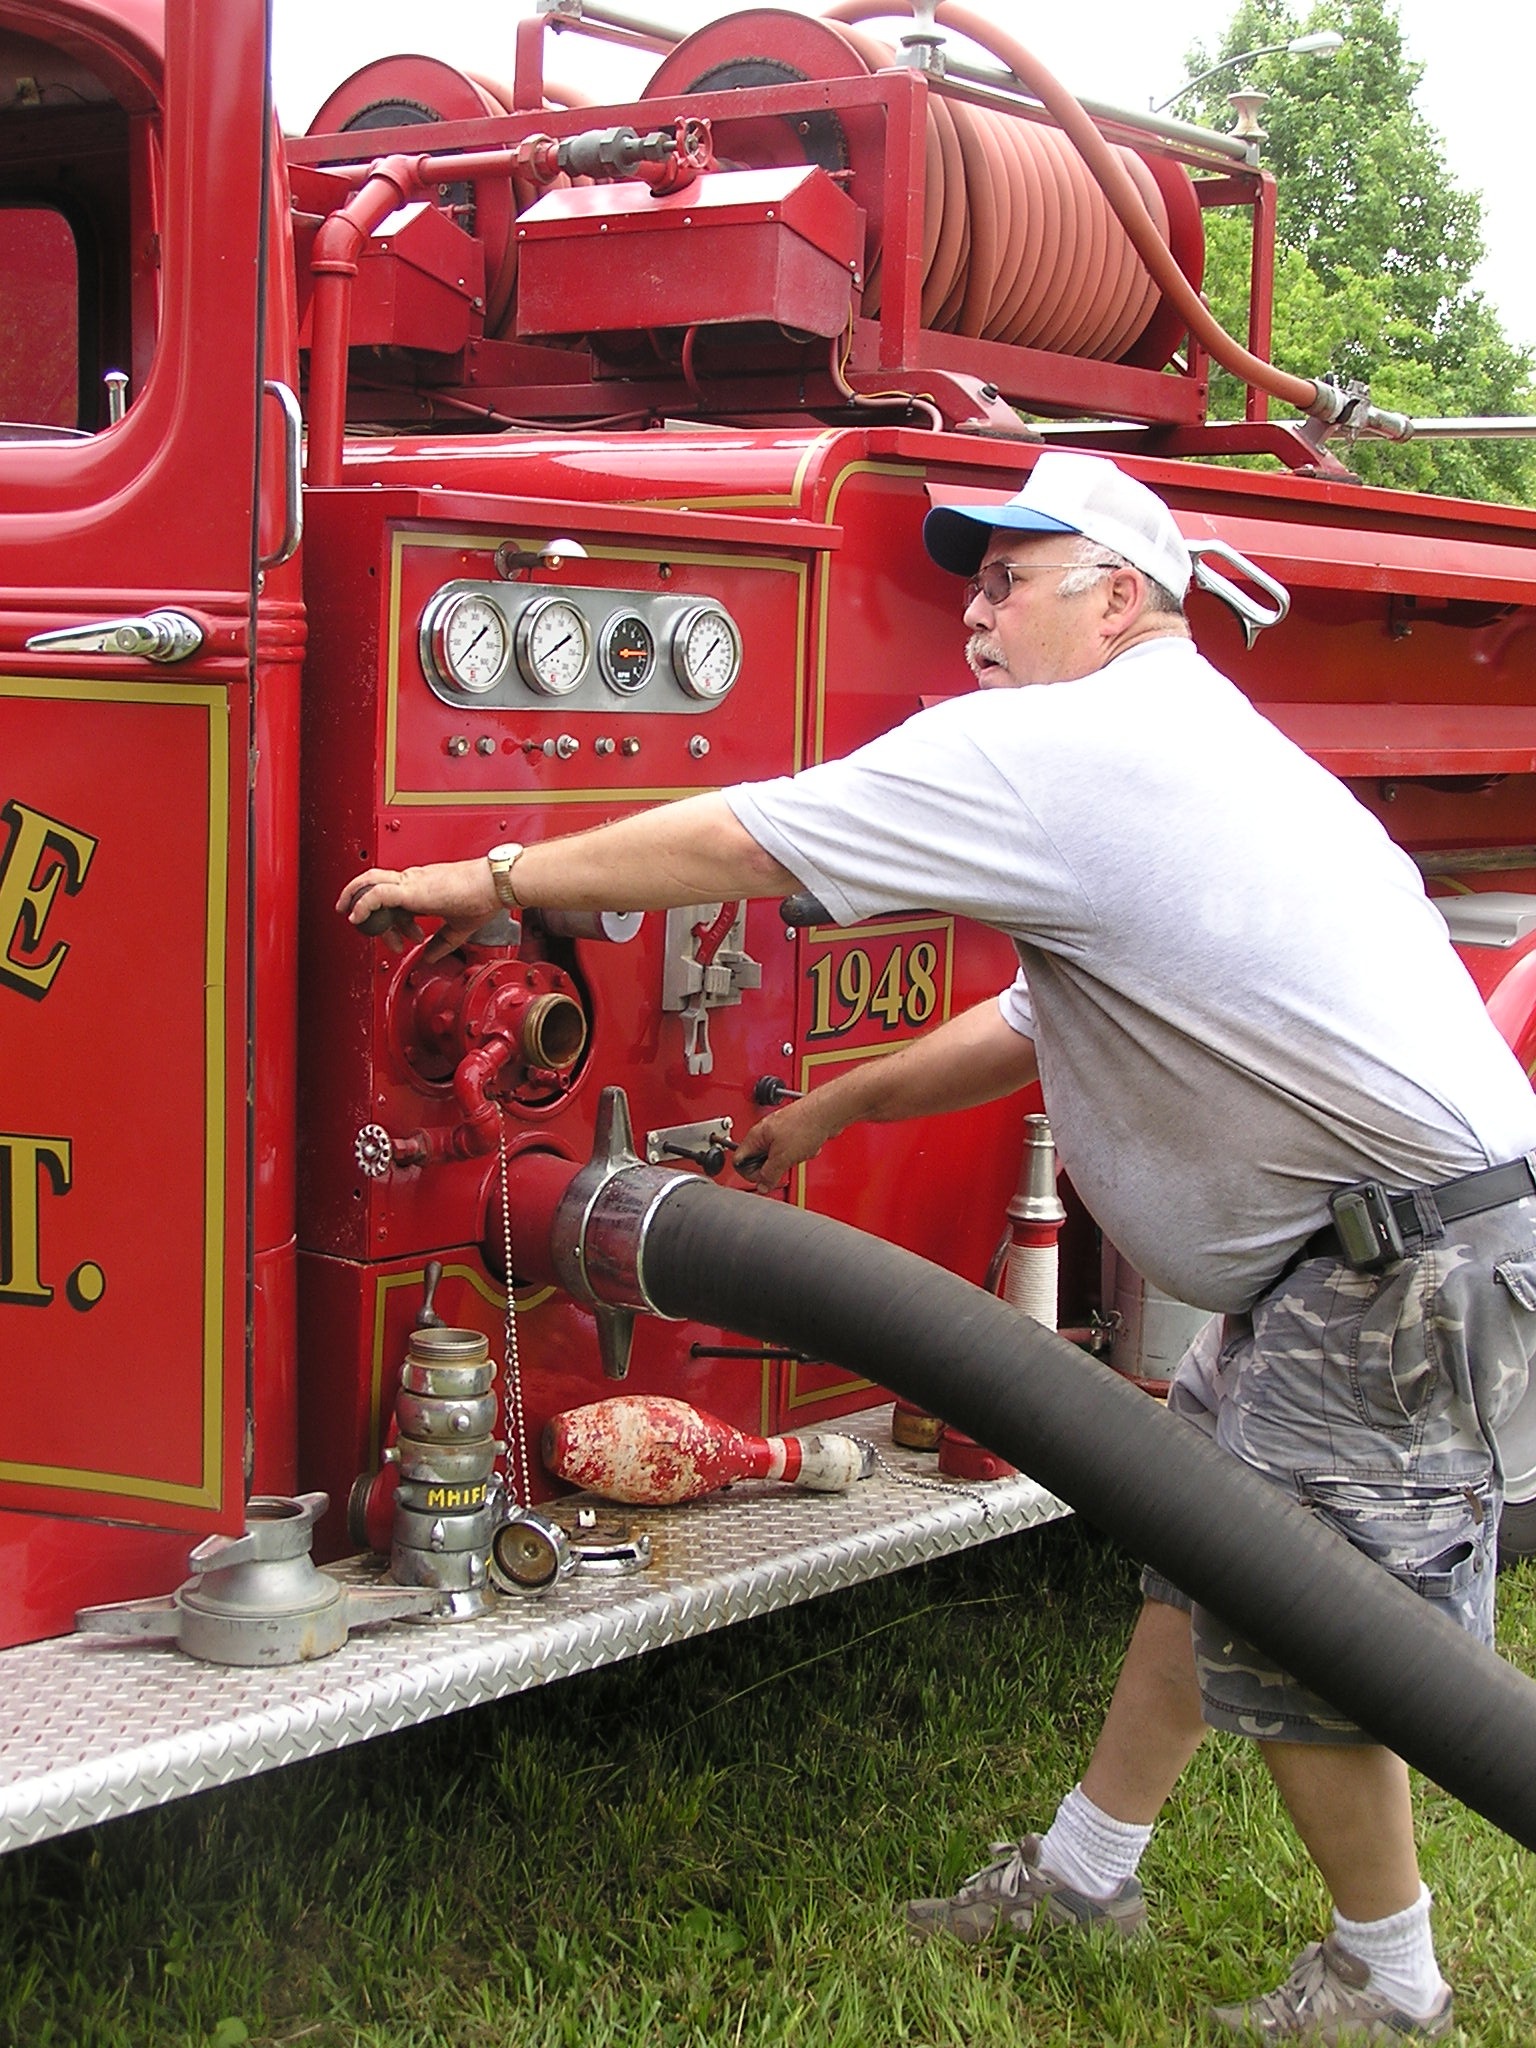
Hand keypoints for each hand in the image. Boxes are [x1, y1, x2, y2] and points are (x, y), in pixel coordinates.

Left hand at [337, 859, 500, 960]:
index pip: (396, 900)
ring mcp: (411, 882)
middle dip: (366, 908)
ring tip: (346, 914)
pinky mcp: (411, 888)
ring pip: (370, 882)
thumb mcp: (459, 928)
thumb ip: (441, 943)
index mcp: (424, 887)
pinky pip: (377, 894)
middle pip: (378, 888)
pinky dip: (362, 904)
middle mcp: (414, 881)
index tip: (402, 940)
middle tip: (363, 928)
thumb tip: (427, 957)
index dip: (393, 922)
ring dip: (353, 896)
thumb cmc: (484, 899)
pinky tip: (357, 918)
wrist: (495, 885)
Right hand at [734, 1096, 839, 1191]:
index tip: (763, 1179)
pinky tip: (807, 1148)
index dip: (750, 1174)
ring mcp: (780, 1133)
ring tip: (798, 1154)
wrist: (827, 1112)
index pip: (739, 1161)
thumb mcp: (782, 1157)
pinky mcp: (794, 1134)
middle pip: (759, 1161)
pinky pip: (792, 1152)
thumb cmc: (805, 1125)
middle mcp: (765, 1133)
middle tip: (783, 1168)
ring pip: (778, 1157)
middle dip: (773, 1168)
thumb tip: (762, 1186)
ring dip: (790, 1160)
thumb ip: (769, 1175)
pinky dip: (801, 1153)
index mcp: (755, 1135)